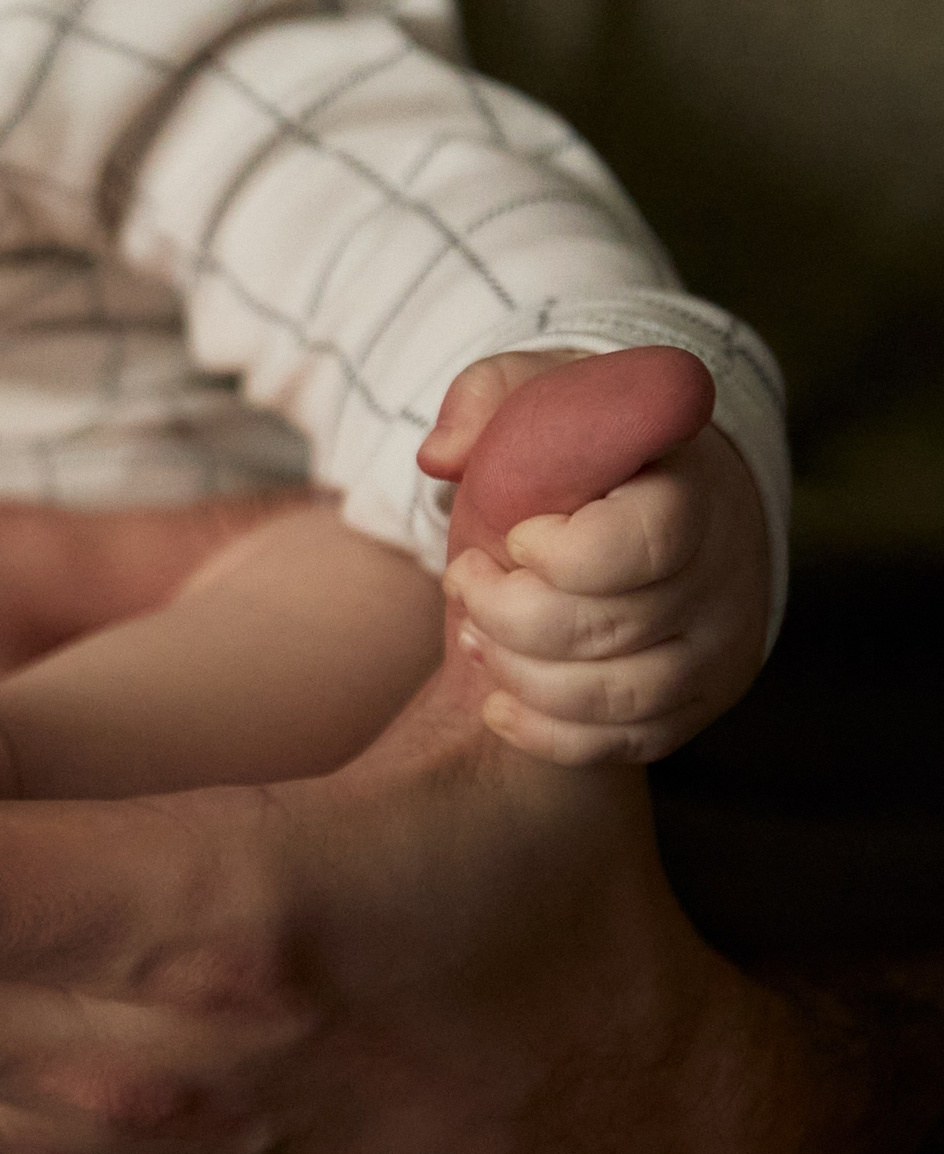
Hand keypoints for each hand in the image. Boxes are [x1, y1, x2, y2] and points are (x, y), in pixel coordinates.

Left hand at [422, 349, 772, 765]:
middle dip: (509, 616)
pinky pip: (623, 745)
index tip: (514, 535)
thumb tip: (442, 455)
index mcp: (692, 490)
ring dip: (520, 676)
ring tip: (475, 637)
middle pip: (614, 627)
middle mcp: (723, 574)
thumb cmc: (582, 451)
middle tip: (465, 583)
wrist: (644, 502)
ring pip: (618, 697)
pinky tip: (497, 702)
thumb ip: (487, 399)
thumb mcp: (539, 396)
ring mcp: (717, 646)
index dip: (560, 553)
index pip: (644, 543)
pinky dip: (546, 734)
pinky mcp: (694, 701)